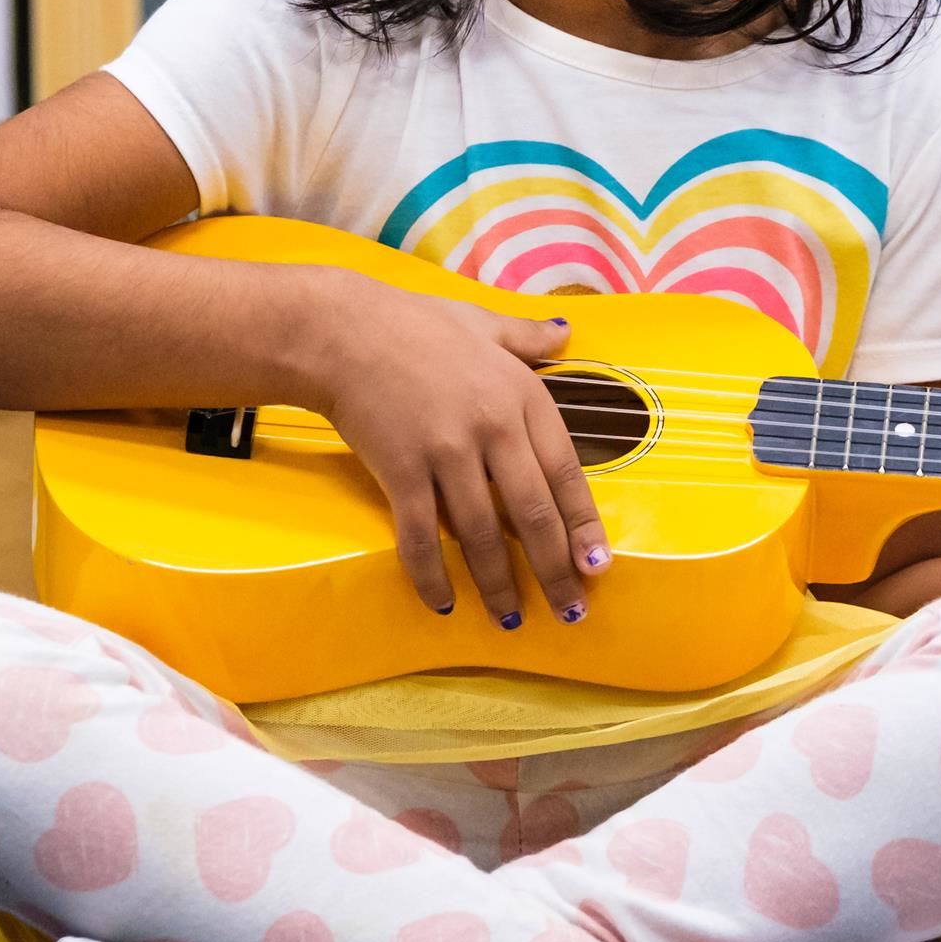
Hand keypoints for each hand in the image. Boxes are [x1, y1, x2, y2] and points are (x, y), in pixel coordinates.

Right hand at [306, 271, 610, 628]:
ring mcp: (447, 453)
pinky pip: (422, 538)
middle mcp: (493, 428)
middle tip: (569, 612)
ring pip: (482, 536)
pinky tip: (443, 601)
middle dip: (554, 571)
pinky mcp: (401, 472)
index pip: (567, 472)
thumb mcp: (482, 323)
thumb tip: (567, 334)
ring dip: (498, 585)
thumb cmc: (415, 324)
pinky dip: (432, 575)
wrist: (342, 330)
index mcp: (522, 394)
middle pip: (532, 515)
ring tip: (510, 618)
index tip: (598, 566)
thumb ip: (527, 337)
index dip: (584, 525)